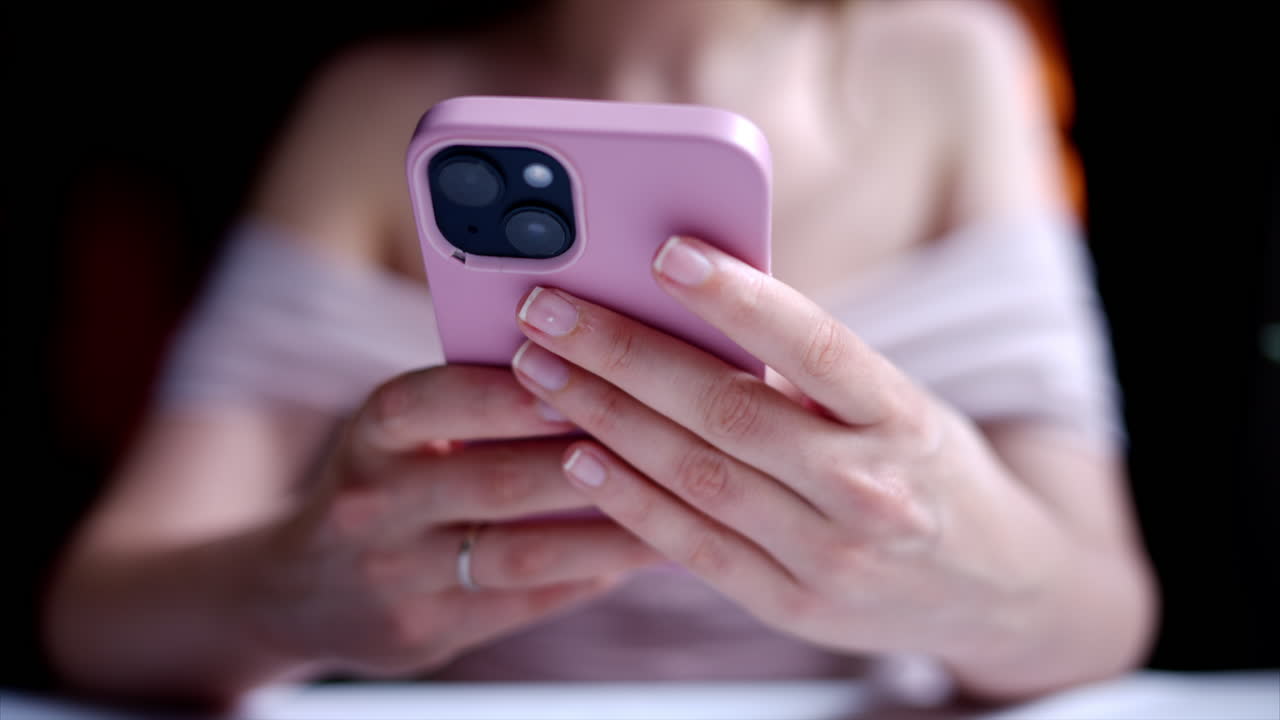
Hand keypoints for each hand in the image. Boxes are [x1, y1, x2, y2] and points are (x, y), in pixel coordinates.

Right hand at [247, 365, 661, 675]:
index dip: (510, 391)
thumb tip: (593, 360)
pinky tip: (646, 552)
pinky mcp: (426, 632)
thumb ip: (474, 397)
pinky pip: (525, 603)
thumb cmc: (388, 477)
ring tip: (683, 506)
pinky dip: (590, 575)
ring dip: (608, 528)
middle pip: (494, 479)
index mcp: (374, 432)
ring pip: (520, 553)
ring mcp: (396, 576)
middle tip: (670, 439)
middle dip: (585, 458)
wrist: (300, 589)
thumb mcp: (402, 429)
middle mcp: (375, 502)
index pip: (436, 400)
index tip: (583, 370)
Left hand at [509, 235, 1052, 663]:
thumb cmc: (926, 467)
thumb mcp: (898, 402)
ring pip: (697, 475)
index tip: (666, 253)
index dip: (738, 299)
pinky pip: (694, 547)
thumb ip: (811, 368)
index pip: (815, 344)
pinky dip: (629, 501)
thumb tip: (691, 304)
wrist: (994, 585)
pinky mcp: (792, 603)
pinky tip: (577, 458)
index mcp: (902, 416)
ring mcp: (829, 554)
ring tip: (538, 371)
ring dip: (605, 418)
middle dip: (622, 354)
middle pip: (728, 409)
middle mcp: (869, 486)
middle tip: (547, 310)